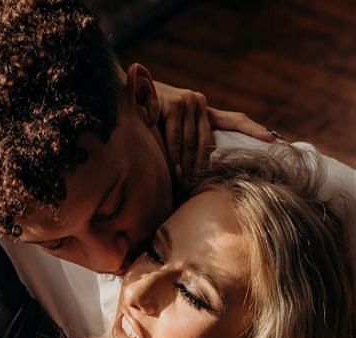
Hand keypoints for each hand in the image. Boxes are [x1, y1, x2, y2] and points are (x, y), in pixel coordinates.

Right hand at [154, 81, 275, 187]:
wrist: (125, 92)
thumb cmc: (149, 113)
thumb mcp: (172, 122)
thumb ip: (186, 134)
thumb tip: (194, 163)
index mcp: (204, 108)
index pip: (234, 120)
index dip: (253, 129)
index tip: (272, 139)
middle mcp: (199, 102)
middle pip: (206, 141)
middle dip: (203, 165)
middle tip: (202, 185)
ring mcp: (187, 102)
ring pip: (191, 142)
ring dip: (189, 166)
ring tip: (188, 184)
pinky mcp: (172, 105)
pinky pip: (175, 138)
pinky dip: (175, 157)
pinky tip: (176, 171)